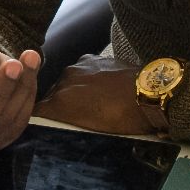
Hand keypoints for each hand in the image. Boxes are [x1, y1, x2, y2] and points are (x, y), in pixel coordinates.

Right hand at [33, 55, 156, 135]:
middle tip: (69, 118)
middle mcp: (63, 80)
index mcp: (60, 101)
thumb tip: (56, 126)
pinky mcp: (92, 59)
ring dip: (71, 91)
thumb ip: (70, 126)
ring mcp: (78, 67)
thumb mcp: (93, 131)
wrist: (151, 94)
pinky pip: (81, 71)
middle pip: (50, 95)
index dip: (41, 119)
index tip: (46, 126)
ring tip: (87, 103)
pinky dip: (84, 80)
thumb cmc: (124, 120)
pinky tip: (98, 89)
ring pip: (65, 82)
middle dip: (55, 105)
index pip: (38, 111)